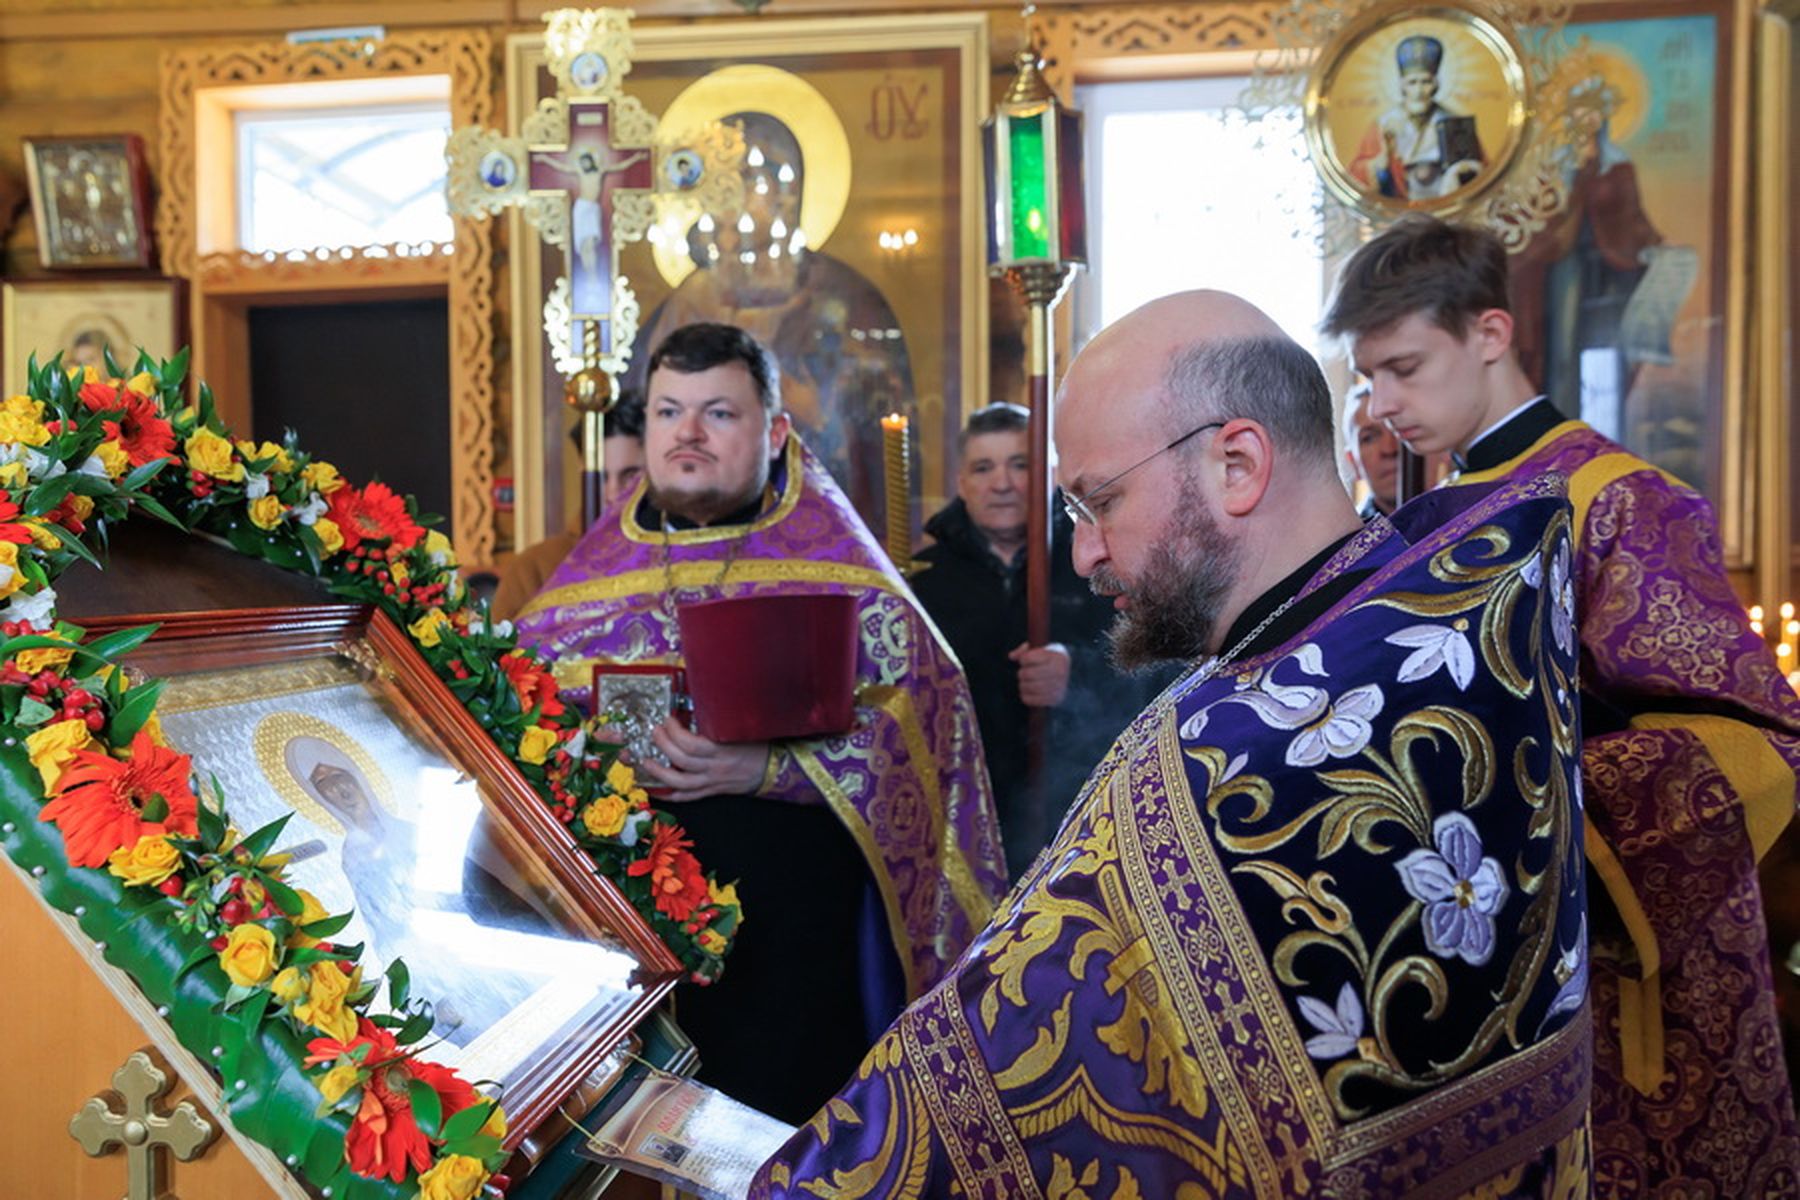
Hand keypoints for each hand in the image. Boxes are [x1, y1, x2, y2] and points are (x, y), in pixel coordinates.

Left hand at [635, 718, 769, 801]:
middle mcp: (714, 768)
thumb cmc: (758, 746)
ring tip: (646, 762)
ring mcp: (711, 782)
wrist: (773, 769)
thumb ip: (718, 722)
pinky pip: (688, 797)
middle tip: (655, 732)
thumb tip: (695, 706)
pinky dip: (670, 795)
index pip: (691, 743)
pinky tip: (658, 790)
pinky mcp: (712, 791)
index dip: (674, 732)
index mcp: (722, 750)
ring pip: (680, 782)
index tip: (668, 720)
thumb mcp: (740, 729)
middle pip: (681, 760)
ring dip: (659, 772)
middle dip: (663, 744)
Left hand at [1010, 641, 1070, 707]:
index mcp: (1056, 656)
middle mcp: (1060, 671)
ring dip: (1023, 686)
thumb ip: (1024, 651)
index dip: (1023, 659)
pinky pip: (1034, 700)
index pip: (1030, 657)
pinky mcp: (1055, 699)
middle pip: (1029, 674)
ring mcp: (1059, 686)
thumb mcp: (1040, 650)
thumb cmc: (1048, 661)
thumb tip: (1012, 656)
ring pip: (1031, 687)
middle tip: (1022, 674)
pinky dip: (1026, 696)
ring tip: (1023, 683)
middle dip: (1022, 674)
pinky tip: (1026, 692)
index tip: (1023, 661)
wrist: (1067, 676)